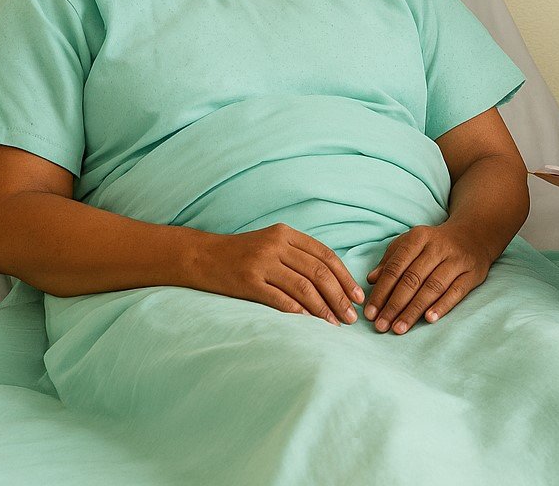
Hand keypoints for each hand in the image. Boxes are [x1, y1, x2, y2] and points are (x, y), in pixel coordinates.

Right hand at [190, 223, 364, 324]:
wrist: (201, 256)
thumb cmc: (241, 253)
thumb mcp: (272, 244)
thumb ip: (298, 256)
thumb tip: (333, 281)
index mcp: (286, 233)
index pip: (325, 255)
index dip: (345, 277)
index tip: (357, 297)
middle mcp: (276, 245)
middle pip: (318, 272)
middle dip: (339, 296)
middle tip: (350, 317)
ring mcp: (261, 262)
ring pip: (303, 287)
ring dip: (323, 308)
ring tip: (334, 324)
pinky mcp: (248, 281)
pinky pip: (280, 299)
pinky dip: (298, 312)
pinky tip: (310, 323)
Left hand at [365, 222, 495, 334]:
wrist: (474, 235)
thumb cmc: (435, 243)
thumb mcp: (411, 243)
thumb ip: (391, 260)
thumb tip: (371, 279)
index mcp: (419, 238)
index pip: (396, 267)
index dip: (381, 291)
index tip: (370, 312)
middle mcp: (438, 247)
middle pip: (412, 279)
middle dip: (394, 305)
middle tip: (381, 325)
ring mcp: (457, 260)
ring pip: (432, 287)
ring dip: (414, 310)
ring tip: (399, 328)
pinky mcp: (472, 273)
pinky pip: (456, 292)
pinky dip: (442, 306)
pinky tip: (429, 320)